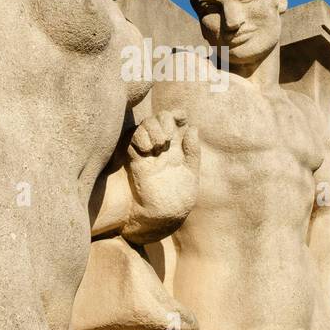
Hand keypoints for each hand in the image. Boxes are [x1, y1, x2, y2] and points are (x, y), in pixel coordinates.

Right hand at [121, 110, 199, 243]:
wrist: (161, 215)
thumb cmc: (179, 198)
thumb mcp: (191, 174)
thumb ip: (192, 152)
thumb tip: (193, 128)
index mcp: (180, 148)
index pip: (177, 121)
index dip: (177, 115)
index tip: (181, 118)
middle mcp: (165, 146)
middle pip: (161, 118)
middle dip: (165, 120)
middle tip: (169, 137)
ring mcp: (150, 152)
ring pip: (147, 124)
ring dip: (153, 127)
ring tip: (160, 144)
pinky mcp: (137, 159)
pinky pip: (135, 139)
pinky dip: (141, 137)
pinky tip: (149, 149)